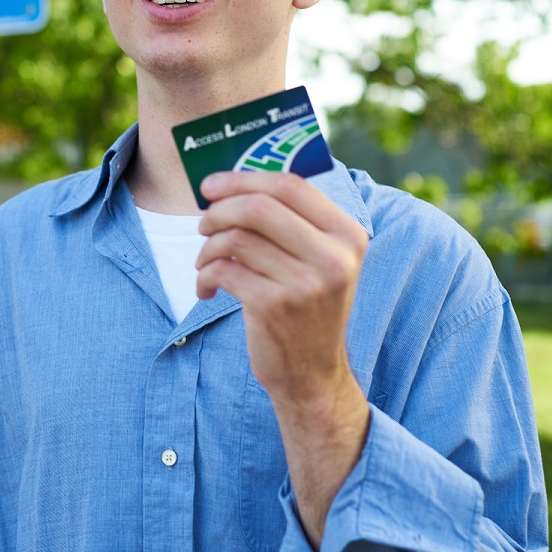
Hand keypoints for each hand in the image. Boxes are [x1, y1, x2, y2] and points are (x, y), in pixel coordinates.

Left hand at [195, 171, 368, 399]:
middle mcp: (333, 257)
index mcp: (348, 235)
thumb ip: (292, 220)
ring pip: (236, 239)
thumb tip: (231, 181)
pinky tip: (207, 287)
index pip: (291, 185)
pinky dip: (205, 274)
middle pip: (259, 207)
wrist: (311, 373)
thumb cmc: (306, 306)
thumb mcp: (320, 261)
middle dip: (219, 210)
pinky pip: (224, 270)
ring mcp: (305, 283)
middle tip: (204, 223)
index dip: (244, 178)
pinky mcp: (274, 307)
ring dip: (209, 247)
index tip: (212, 185)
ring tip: (205, 261)